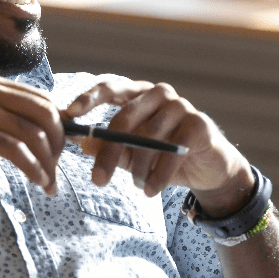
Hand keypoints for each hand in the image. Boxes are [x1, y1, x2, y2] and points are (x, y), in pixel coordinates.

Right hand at [0, 73, 64, 195]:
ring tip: (49, 183)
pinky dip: (33, 168)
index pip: (43, 99)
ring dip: (47, 163)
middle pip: (44, 113)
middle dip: (58, 144)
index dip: (60, 126)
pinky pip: (16, 150)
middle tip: (58, 168)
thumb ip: (17, 124)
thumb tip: (59, 133)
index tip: (62, 151)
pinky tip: (38, 181)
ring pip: (33, 135)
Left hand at [66, 78, 253, 214]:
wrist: (208, 169)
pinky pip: (171, 152)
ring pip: (147, 139)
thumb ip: (111, 147)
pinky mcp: (199, 124)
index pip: (111, 87)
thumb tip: (83, 144)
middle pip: (124, 119)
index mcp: (139, 94)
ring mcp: (181, 106)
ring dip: (137, 169)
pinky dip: (158, 176)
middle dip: (108, 153)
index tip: (70, 115)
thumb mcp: (133, 154)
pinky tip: (151, 190)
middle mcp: (158, 94)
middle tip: (98, 180)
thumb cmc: (166, 157)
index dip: (89, 98)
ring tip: (137, 186)